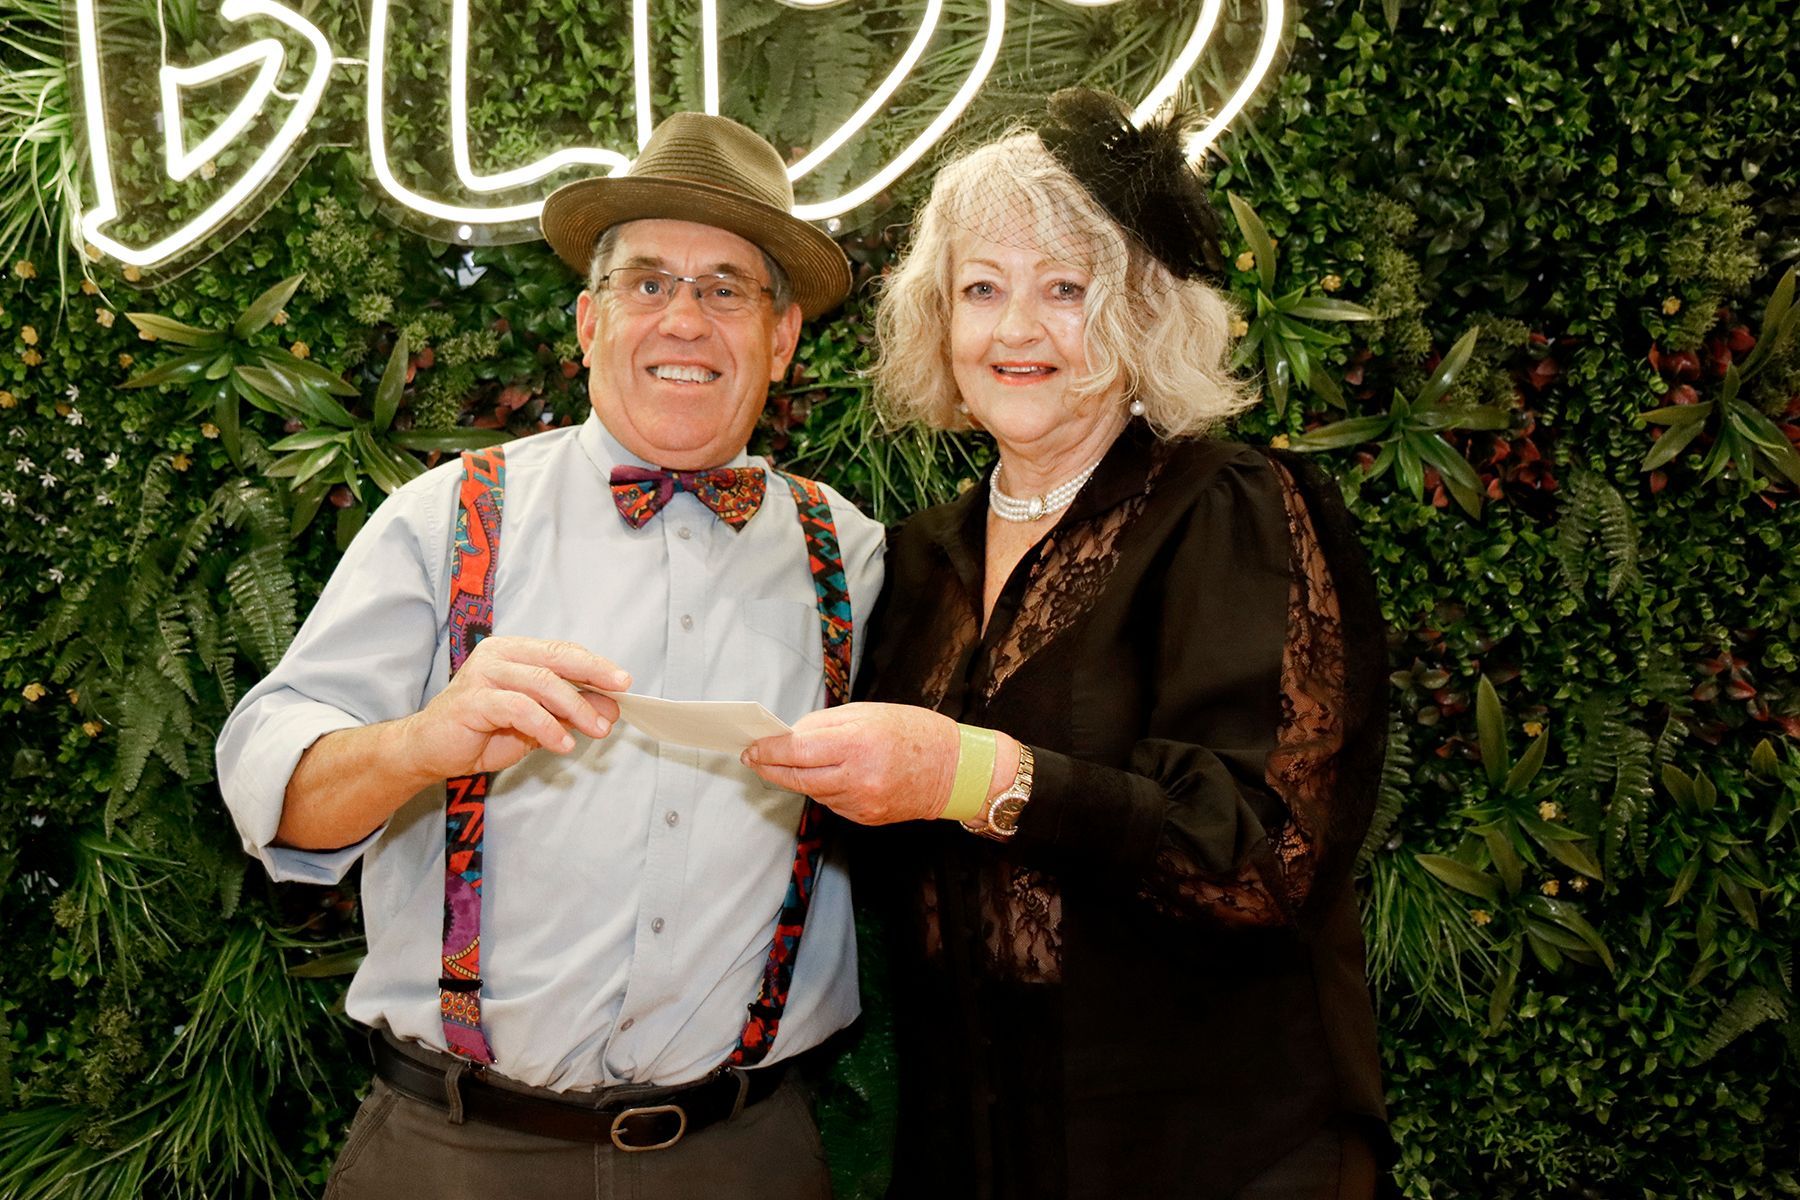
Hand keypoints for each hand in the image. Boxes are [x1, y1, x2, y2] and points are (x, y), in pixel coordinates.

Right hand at [397, 637, 628, 778]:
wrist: (428, 750)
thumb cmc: (480, 732)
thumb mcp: (535, 722)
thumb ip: (567, 712)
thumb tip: (609, 709)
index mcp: (513, 652)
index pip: (562, 651)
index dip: (595, 664)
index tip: (623, 682)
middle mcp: (498, 655)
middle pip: (556, 658)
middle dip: (593, 675)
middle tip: (619, 694)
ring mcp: (483, 674)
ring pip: (541, 682)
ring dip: (575, 708)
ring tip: (596, 729)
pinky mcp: (472, 700)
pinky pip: (520, 709)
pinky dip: (547, 726)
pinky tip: (563, 744)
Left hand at [742, 702, 963, 824]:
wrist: (953, 769)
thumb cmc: (913, 731)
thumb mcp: (867, 712)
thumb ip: (824, 724)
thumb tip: (788, 736)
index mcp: (857, 742)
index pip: (797, 750)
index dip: (768, 750)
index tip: (752, 747)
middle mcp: (858, 776)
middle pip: (797, 777)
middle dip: (770, 768)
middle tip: (754, 759)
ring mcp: (862, 802)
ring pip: (812, 791)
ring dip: (796, 778)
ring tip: (789, 764)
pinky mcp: (866, 818)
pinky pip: (831, 803)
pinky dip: (822, 789)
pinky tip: (827, 776)